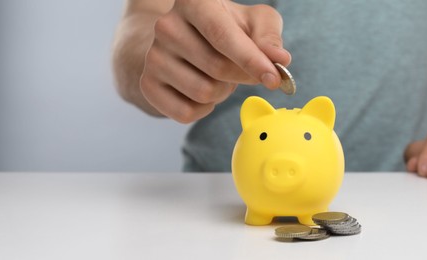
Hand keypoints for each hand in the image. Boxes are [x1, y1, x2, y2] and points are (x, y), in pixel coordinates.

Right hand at [140, 0, 290, 122]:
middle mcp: (166, 26)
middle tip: (244, 71)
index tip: (274, 79)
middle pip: (217, 68)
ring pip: (204, 92)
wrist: (187, 40)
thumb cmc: (229, 28)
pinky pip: (186, 113)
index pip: (223, 36)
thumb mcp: (255, 22)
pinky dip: (205, 109)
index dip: (251, 60)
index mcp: (194, 2)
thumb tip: (280, 60)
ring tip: (220, 76)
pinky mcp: (147, 84)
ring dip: (223, 92)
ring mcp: (153, 56)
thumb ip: (270, 38)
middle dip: (241, 77)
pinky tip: (203, 89)